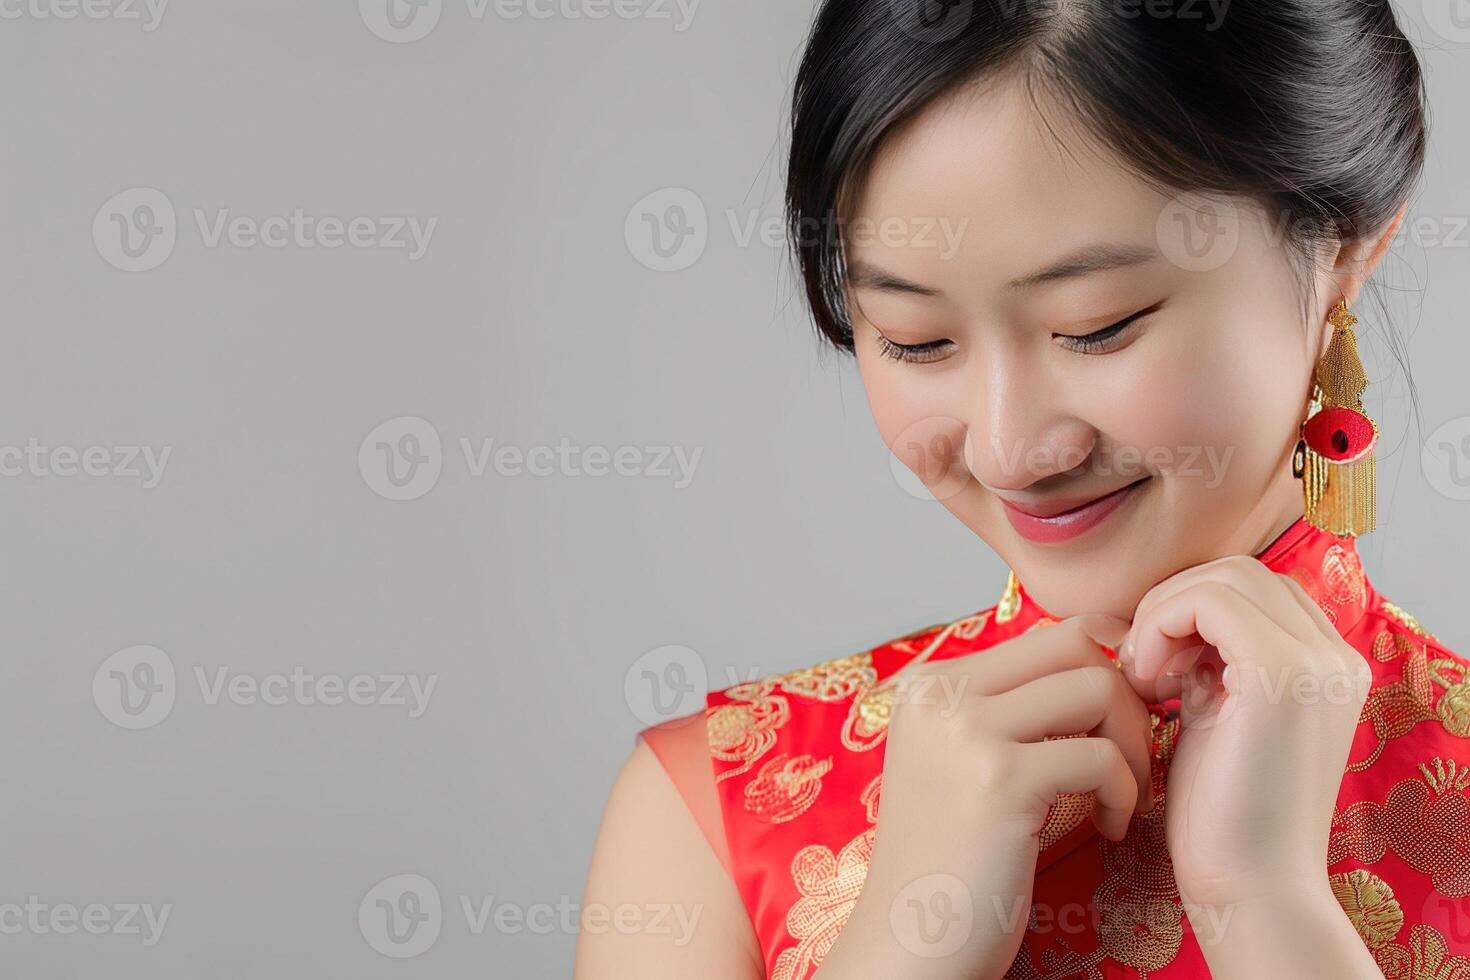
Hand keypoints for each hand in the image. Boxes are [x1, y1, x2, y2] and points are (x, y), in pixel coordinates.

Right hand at [818, 614, 1151, 979]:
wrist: (909, 942)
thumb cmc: (952, 860)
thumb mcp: (963, 762)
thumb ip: (1009, 709)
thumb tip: (1101, 655)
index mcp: (930, 684)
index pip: (1048, 633)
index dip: (1107, 665)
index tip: (1127, 715)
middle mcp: (940, 693)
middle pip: (1075, 645)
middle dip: (1127, 696)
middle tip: (1132, 755)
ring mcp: (965, 731)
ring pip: (1096, 687)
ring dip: (1132, 743)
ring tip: (1122, 794)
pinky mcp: (998, 780)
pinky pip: (1101, 757)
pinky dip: (1125, 792)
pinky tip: (1110, 829)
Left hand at [1119, 556, 1372, 918]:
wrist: (1247, 885)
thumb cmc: (1220, 810)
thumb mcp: (1219, 712)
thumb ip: (1212, 659)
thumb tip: (1165, 611)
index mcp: (1327, 665)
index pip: (1254, 590)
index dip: (1193, 611)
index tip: (1157, 665)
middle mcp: (1336, 656)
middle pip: (1240, 573)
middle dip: (1176, 605)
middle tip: (1143, 667)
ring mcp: (1317, 662)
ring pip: (1224, 576)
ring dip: (1166, 614)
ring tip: (1144, 677)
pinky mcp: (1283, 673)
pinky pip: (1209, 601)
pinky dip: (1163, 624)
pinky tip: (1146, 680)